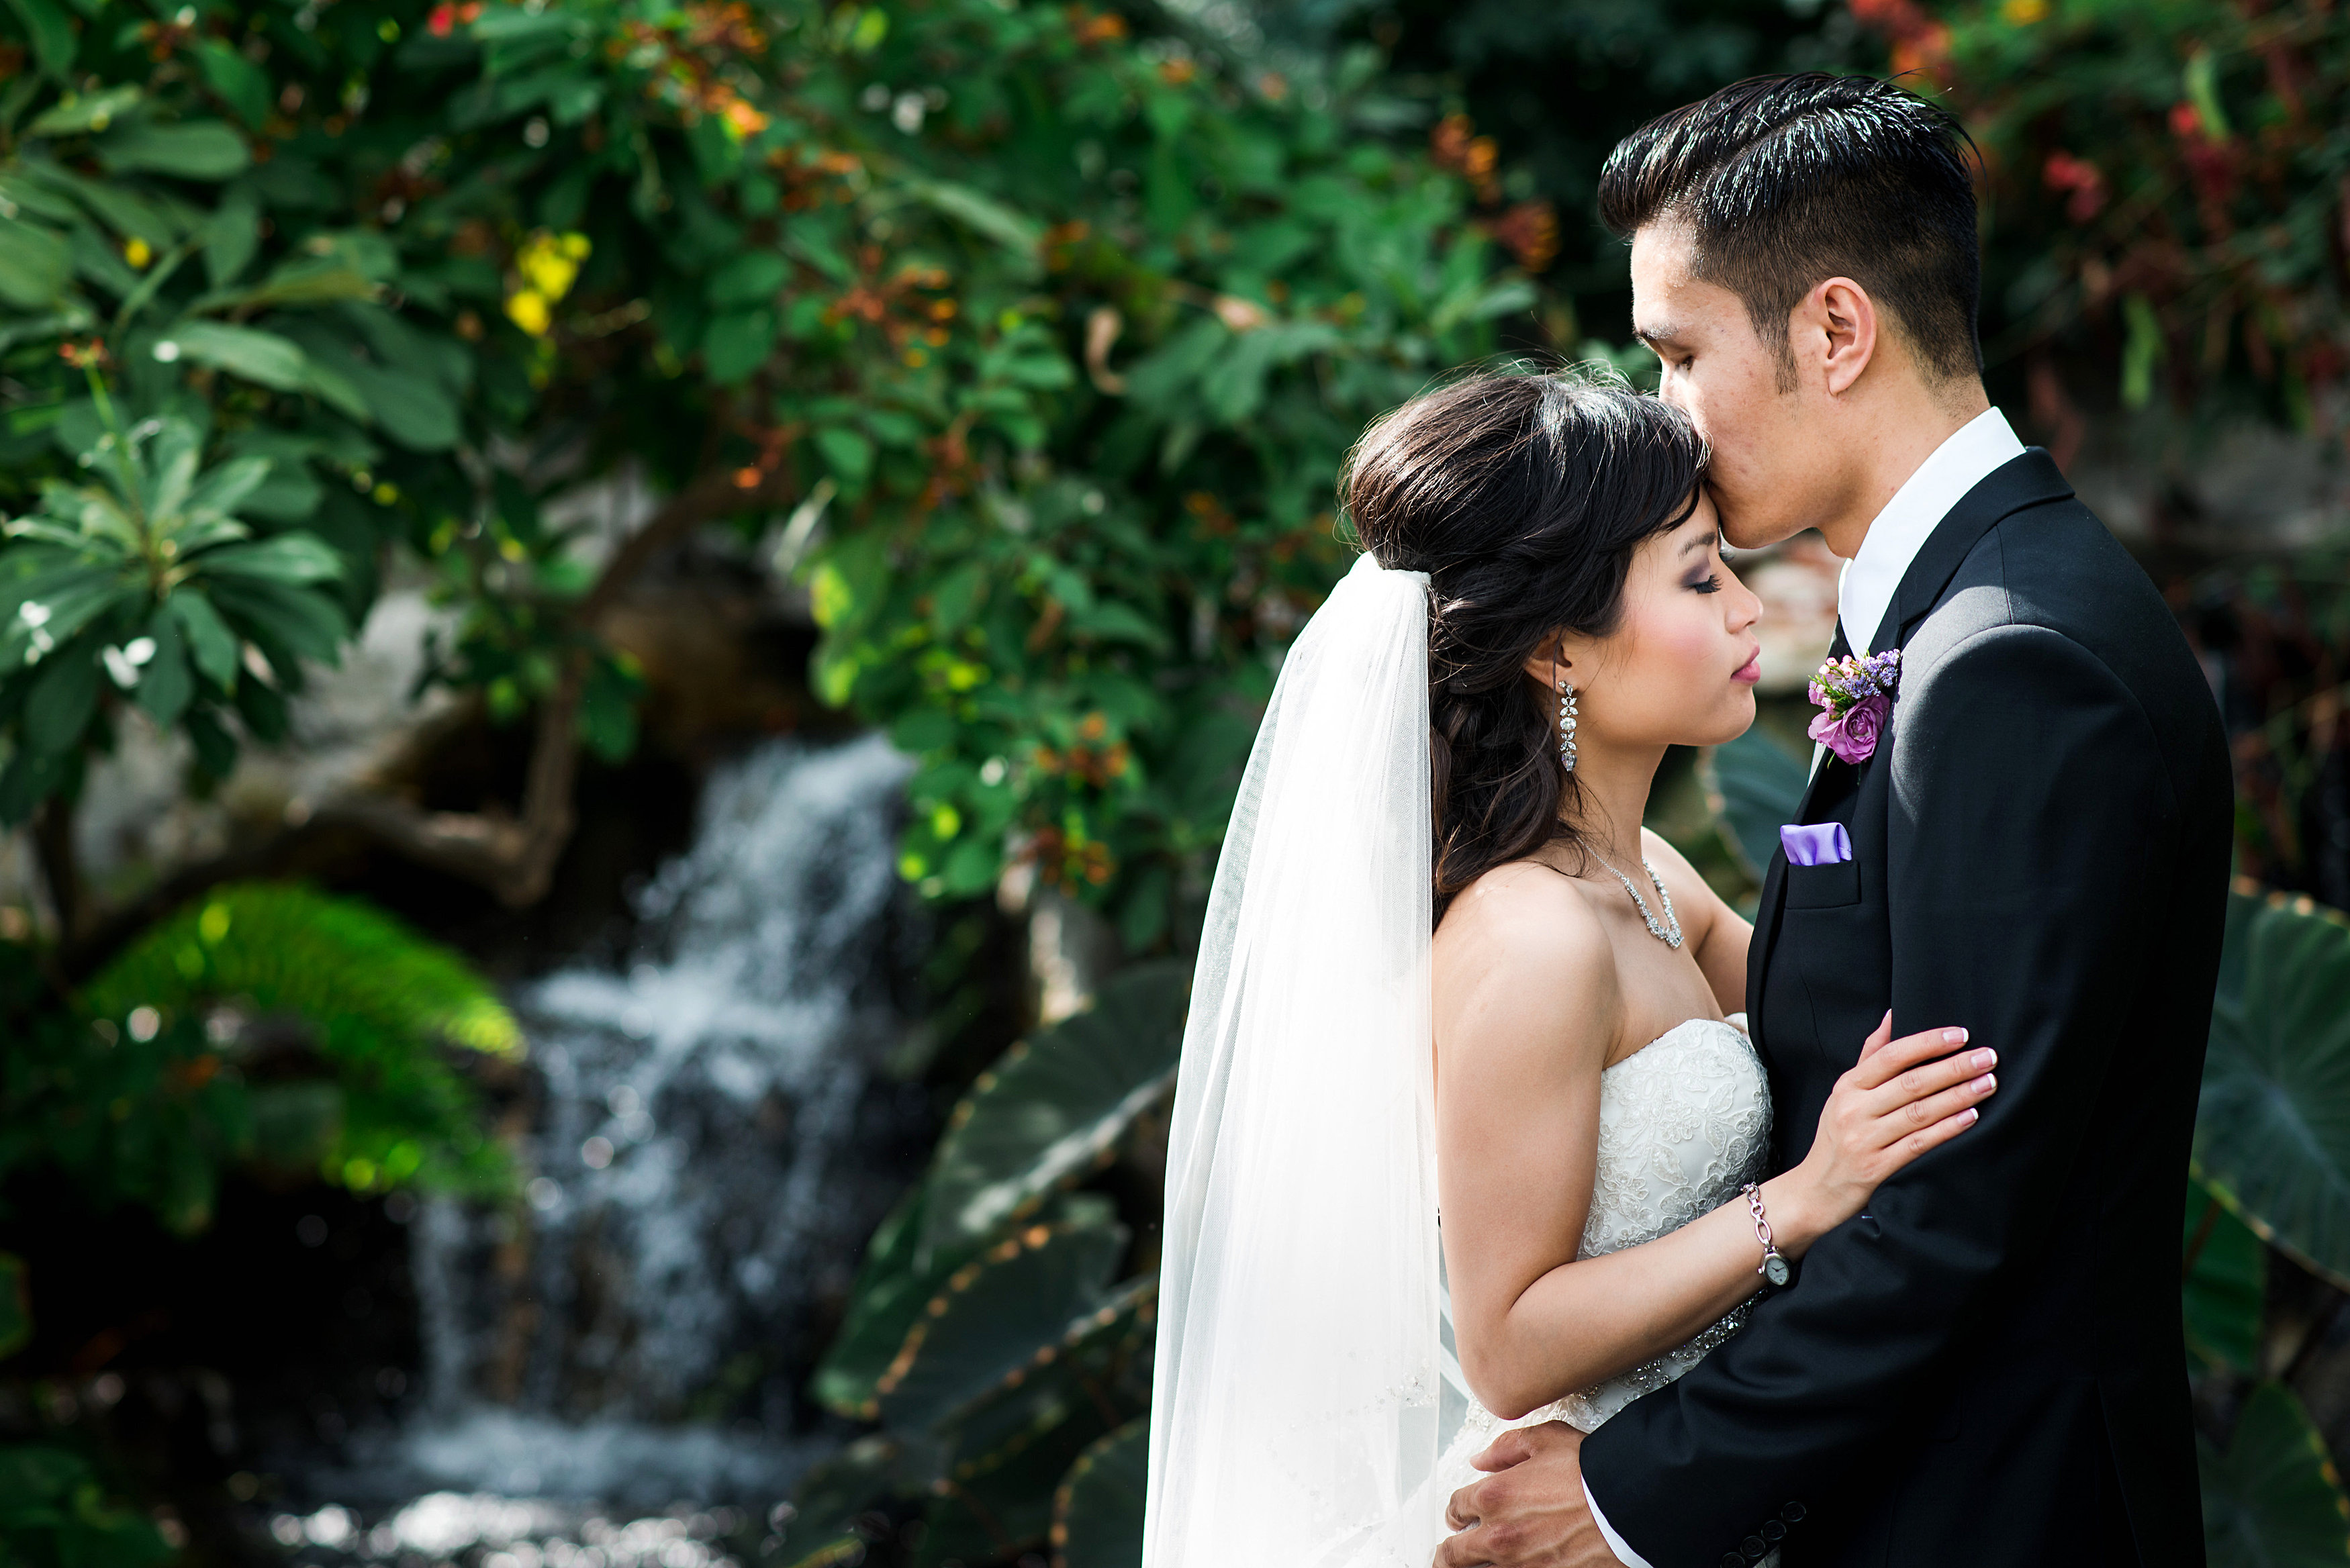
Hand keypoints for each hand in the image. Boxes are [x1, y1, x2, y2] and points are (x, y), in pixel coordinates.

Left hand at [1435, 1422, 1625, 1567]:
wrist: (1629, 1504)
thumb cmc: (1593, 1473)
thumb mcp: (1544, 1439)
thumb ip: (1505, 1449)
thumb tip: (1482, 1459)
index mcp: (1493, 1496)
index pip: (1455, 1509)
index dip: (1455, 1512)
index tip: (1459, 1516)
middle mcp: (1500, 1536)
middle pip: (1453, 1555)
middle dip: (1447, 1556)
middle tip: (1447, 1556)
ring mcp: (1520, 1564)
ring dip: (1475, 1567)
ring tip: (1473, 1566)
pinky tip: (1511, 1567)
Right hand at [1779, 1011, 1995, 1247]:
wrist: (1816, 1189)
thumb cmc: (1837, 1136)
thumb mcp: (1844, 1093)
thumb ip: (1870, 1056)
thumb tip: (1892, 1016)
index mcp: (1848, 1086)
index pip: (1890, 1056)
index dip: (1927, 1043)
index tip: (1960, 1035)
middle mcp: (1854, 1109)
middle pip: (1910, 1082)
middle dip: (1953, 1068)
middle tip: (1987, 1057)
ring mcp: (1865, 1139)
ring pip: (1919, 1112)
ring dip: (1958, 1096)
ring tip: (1987, 1083)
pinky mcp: (1878, 1167)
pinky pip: (1918, 1143)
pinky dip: (1947, 1129)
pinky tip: (1970, 1117)